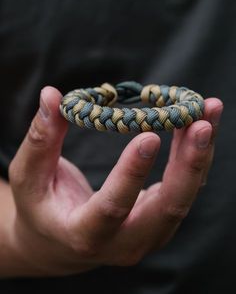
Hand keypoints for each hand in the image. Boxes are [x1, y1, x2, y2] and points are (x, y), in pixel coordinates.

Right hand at [8, 87, 222, 275]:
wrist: (59, 241)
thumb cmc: (39, 206)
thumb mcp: (28, 176)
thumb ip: (40, 139)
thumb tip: (50, 95)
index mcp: (85, 234)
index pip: (114, 207)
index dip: (132, 173)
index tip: (149, 135)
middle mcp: (125, 243)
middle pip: (167, 209)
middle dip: (189, 165)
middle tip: (201, 122)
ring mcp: (147, 235)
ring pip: (184, 197)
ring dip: (200, 155)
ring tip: (209, 112)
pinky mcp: (159, 220)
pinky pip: (184, 189)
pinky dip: (195, 156)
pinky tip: (200, 124)